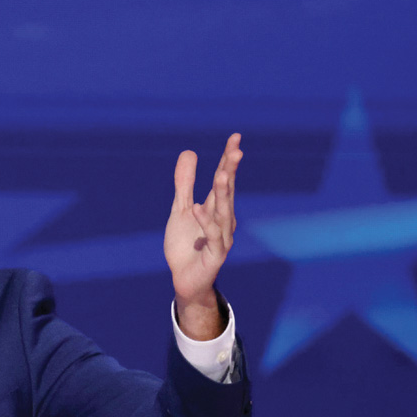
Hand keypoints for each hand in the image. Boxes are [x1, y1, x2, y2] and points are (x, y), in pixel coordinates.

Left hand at [164, 133, 241, 339]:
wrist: (184, 279)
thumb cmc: (186, 245)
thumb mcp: (181, 210)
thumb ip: (184, 184)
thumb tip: (189, 151)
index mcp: (216, 208)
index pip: (224, 179)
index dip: (228, 159)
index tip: (235, 137)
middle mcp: (223, 220)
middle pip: (227, 191)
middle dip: (231, 171)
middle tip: (236, 150)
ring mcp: (222, 237)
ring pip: (224, 212)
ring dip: (223, 193)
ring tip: (221, 174)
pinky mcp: (216, 255)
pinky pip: (212, 236)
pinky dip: (205, 222)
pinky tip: (197, 208)